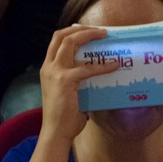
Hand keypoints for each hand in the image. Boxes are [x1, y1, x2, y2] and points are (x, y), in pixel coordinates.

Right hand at [39, 25, 120, 142]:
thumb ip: (76, 80)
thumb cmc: (64, 117)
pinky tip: (114, 66)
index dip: (71, 32)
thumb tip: (96, 74)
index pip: (56, 41)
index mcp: (47, 69)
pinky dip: (102, 66)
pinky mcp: (65, 80)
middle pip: (61, 35)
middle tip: (99, 30)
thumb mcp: (67, 92)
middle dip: (80, 29)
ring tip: (104, 35)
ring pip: (69, 42)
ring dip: (88, 35)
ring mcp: (55, 72)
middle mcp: (48, 67)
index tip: (88, 31)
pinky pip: (87, 68)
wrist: (56, 132)